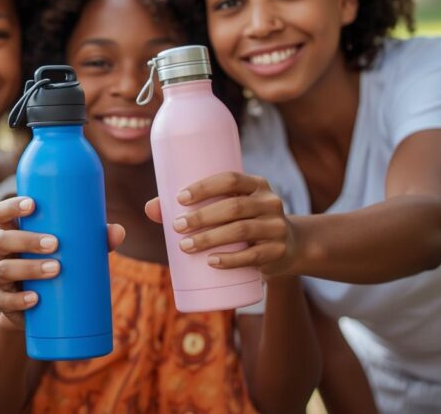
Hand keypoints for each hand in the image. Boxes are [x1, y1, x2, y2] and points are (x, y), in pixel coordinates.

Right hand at [0, 197, 124, 330]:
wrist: (37, 307)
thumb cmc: (54, 264)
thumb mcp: (69, 250)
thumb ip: (92, 239)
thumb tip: (119, 232)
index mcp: (11, 232)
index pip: (1, 213)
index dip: (12, 206)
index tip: (33, 204)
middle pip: (4, 240)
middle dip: (28, 240)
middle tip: (56, 243)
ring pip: (4, 270)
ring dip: (29, 268)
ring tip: (55, 269)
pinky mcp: (2, 302)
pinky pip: (6, 300)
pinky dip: (20, 300)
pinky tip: (35, 299)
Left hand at [145, 172, 297, 276]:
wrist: (290, 246)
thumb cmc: (245, 221)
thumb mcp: (229, 208)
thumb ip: (192, 207)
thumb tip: (150, 208)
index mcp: (257, 184)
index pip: (230, 179)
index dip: (204, 187)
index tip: (179, 198)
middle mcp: (270, 202)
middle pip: (233, 207)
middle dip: (201, 217)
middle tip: (177, 226)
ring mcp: (277, 227)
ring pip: (241, 230)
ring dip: (210, 238)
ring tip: (185, 246)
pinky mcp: (278, 252)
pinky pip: (254, 256)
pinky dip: (230, 259)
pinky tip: (212, 261)